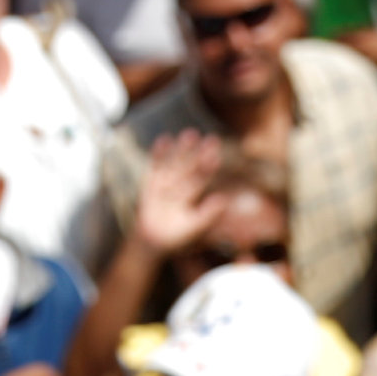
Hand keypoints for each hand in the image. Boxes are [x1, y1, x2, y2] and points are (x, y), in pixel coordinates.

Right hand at [132, 127, 225, 255]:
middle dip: (200, 153)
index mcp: (193, 195)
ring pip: (176, 162)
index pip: (203, 178)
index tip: (217, 155)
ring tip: (190, 133)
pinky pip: (156, 165)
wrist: (152, 241)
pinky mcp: (152, 182)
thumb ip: (208, 214)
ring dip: (182, 149)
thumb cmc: (176, 237)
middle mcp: (181, 185)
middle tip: (212, 138)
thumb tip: (224, 200)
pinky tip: (164, 139)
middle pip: (192, 166)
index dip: (209, 167)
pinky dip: (159, 154)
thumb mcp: (194, 227)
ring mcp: (167, 182)